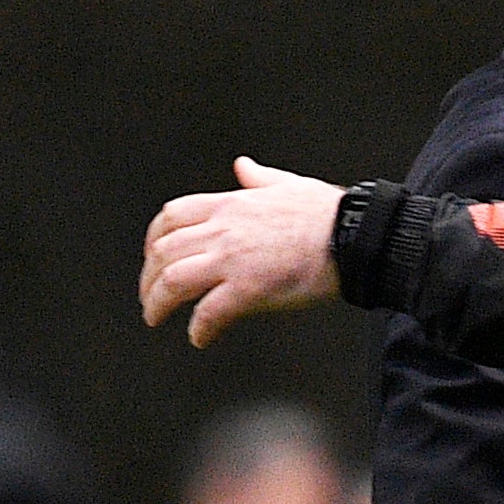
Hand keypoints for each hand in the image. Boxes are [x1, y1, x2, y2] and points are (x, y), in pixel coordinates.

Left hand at [140, 156, 345, 347]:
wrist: (356, 236)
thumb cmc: (332, 213)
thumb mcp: (290, 185)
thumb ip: (260, 178)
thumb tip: (243, 166)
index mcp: (231, 204)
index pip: (171, 217)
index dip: (153, 240)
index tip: (153, 257)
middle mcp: (224, 230)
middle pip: (163, 252)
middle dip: (147, 278)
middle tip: (149, 297)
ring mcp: (233, 259)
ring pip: (172, 281)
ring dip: (158, 303)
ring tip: (157, 317)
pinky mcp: (248, 288)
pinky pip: (209, 313)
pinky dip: (199, 329)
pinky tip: (201, 337)